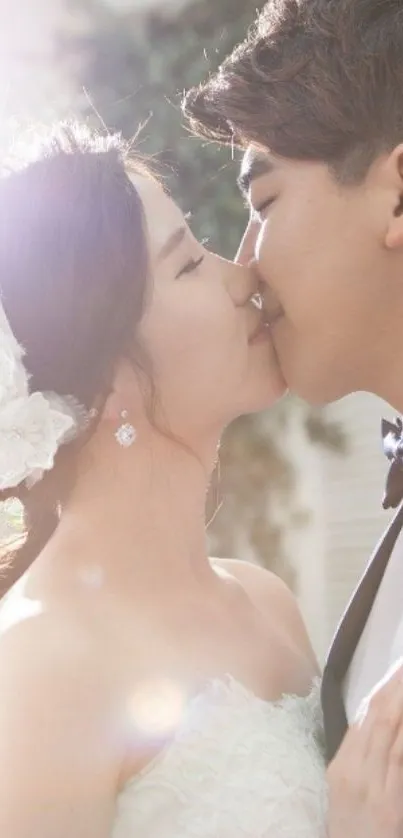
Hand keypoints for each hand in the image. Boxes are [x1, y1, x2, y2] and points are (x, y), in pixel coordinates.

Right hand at [327, 661, 402, 837]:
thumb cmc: (355, 836)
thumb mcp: (350, 799)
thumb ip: (363, 767)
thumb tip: (382, 734)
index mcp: (341, 767)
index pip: (363, 718)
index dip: (382, 689)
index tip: (396, 669)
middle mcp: (351, 770)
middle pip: (375, 715)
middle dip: (394, 685)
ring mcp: (367, 785)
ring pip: (386, 727)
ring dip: (401, 697)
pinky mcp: (385, 803)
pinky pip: (396, 756)